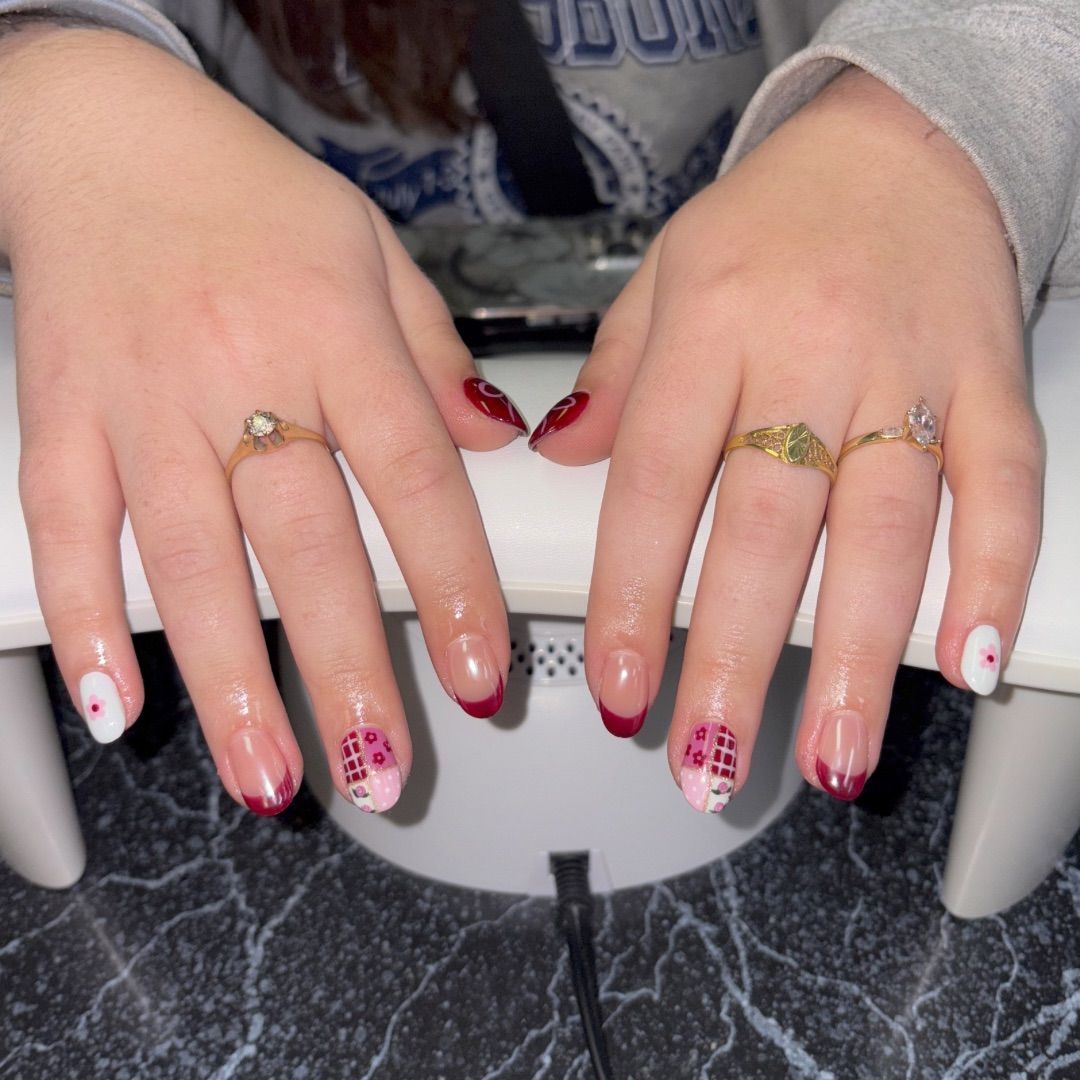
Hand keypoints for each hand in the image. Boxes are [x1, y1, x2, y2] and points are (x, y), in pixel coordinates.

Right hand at [3, 28, 520, 814]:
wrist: (105, 138)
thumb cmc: (250, 196)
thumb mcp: (373, 251)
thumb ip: (436, 355)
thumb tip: (499, 438)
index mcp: (338, 335)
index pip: (416, 482)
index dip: (453, 587)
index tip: (479, 673)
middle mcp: (242, 374)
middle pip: (306, 547)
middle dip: (346, 671)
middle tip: (380, 767)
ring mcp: (144, 404)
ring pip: (192, 564)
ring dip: (230, 683)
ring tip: (269, 777)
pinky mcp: (66, 419)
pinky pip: (69, 531)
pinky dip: (86, 621)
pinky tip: (116, 703)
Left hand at [532, 68, 1039, 805]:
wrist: (901, 142)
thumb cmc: (773, 220)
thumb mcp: (664, 276)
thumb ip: (615, 376)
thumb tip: (555, 456)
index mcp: (711, 324)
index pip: (655, 481)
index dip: (633, 595)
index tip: (621, 686)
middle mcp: (809, 350)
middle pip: (766, 525)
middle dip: (736, 658)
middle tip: (709, 758)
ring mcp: (909, 369)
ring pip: (885, 526)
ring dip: (860, 654)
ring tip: (834, 755)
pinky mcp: (989, 381)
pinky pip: (1002, 485)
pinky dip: (992, 576)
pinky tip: (965, 662)